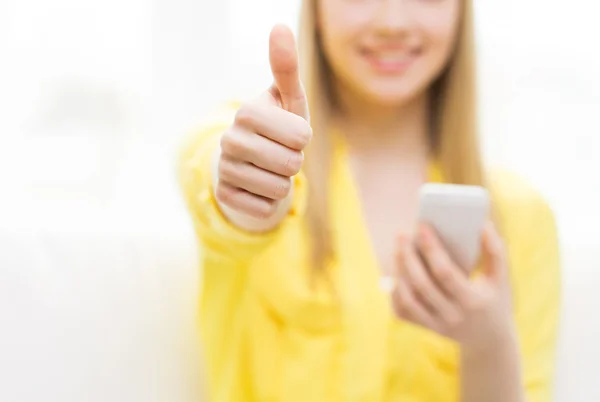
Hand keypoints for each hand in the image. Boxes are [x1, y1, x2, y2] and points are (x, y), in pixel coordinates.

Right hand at [216, 24, 310, 220]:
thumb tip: (279, 26)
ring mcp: (224, 168)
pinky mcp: (224, 196)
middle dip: (294, 162)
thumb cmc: (278, 127)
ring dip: (283, 183)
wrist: (252, 162)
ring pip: (279, 189)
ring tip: (270, 169)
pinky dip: (270, 201)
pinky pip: (265, 208)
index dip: (303, 139)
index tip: (289, 133)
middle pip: (292, 164)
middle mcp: (230, 138)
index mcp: (248, 112)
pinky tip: (258, 187)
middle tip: (280, 153)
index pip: (302, 137)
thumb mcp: (289, 100)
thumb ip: (287, 67)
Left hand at [391, 222, 515, 350]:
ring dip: (399, 272)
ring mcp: (437, 324)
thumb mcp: (501, 278)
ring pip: (408, 298)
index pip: (445, 272)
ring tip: (398, 250)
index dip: (431, 248)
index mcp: (472, 300)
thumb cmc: (495, 300)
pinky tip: (397, 273)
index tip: (422, 227)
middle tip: (402, 235)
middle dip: (408, 256)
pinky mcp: (426, 328)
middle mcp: (453, 315)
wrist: (490, 340)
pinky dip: (395, 292)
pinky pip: (402, 311)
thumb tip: (483, 224)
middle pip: (421, 283)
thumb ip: (495, 251)